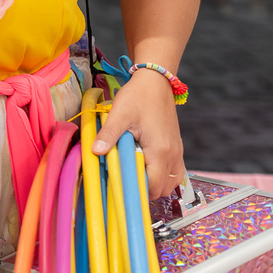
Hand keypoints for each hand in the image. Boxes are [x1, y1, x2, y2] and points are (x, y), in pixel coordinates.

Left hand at [91, 68, 184, 199]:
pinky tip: (145, 166)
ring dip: (154, 183)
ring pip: (170, 182)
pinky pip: (174, 172)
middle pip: (163, 188)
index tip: (119, 186)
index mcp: (160, 150)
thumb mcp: (119, 114)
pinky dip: (162, 175)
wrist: (156, 82)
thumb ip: (108, 134)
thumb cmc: (139, 96)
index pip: (153, 185)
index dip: (136, 190)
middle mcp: (173, 155)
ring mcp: (177, 152)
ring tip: (133, 172)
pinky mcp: (177, 148)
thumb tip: (95, 151)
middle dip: (144, 189)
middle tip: (124, 178)